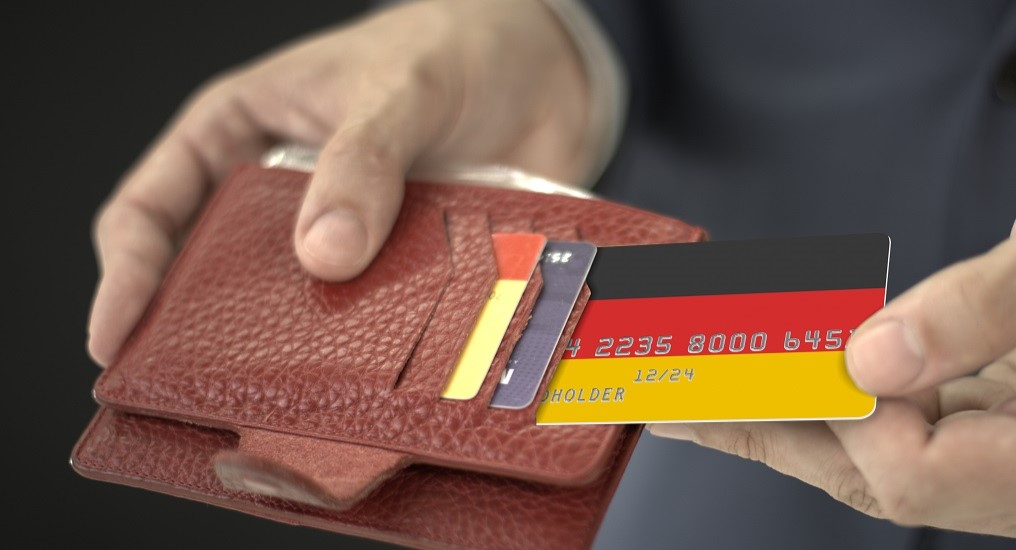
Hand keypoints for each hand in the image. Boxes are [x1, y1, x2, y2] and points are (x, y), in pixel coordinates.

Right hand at [88, 0, 589, 365]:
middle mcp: (282, 196)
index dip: (127, 275)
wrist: (545, 65)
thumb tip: (323, 254)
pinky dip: (380, 349)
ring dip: (302, 350)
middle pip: (217, 275)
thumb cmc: (449, 49)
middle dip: (207, 332)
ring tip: (298, 398)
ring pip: (299, 309)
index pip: (153, 208)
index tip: (116, 338)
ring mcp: (344, 238)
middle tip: (203, 391)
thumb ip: (362, 158)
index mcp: (241, 133)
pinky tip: (386, 381)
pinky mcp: (402, 269)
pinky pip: (379, 320)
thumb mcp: (397, 88)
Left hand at [650, 161, 1015, 548]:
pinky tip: (734, 402)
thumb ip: (987, 301)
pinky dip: (808, 423)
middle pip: (882, 484)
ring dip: (773, 426)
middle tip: (673, 378)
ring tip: (677, 393)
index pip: (934, 472)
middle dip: (779, 421)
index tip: (799, 347)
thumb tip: (871, 360)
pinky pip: (880, 459)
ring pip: (866, 477)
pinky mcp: (988, 475)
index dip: (854, 415)